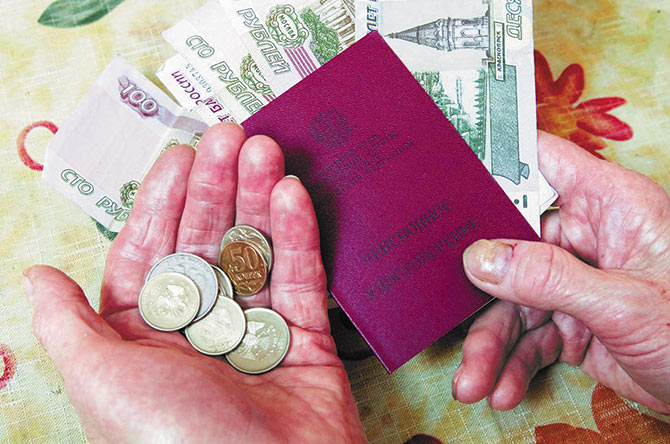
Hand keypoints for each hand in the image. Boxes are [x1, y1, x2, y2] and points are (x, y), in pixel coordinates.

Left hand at [22, 123, 365, 443]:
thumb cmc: (173, 442)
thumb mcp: (104, 381)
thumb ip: (69, 324)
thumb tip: (35, 275)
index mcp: (145, 339)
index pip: (150, 252)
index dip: (163, 201)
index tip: (180, 157)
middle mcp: (198, 331)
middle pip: (206, 243)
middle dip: (217, 187)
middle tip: (230, 135)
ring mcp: (254, 332)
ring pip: (255, 252)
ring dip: (259, 198)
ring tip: (264, 150)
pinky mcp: (304, 339)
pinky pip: (300, 279)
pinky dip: (297, 236)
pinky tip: (290, 194)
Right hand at [453, 131, 669, 413]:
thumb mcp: (625, 305)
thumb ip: (551, 279)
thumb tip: (481, 259)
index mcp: (609, 207)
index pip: (543, 162)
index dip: (496, 159)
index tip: (445, 175)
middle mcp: (587, 238)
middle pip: (509, 244)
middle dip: (478, 287)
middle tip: (445, 310)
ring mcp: (576, 281)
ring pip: (512, 301)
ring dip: (490, 344)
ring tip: (471, 383)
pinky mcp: (572, 322)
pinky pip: (528, 337)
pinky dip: (511, 364)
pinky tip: (501, 389)